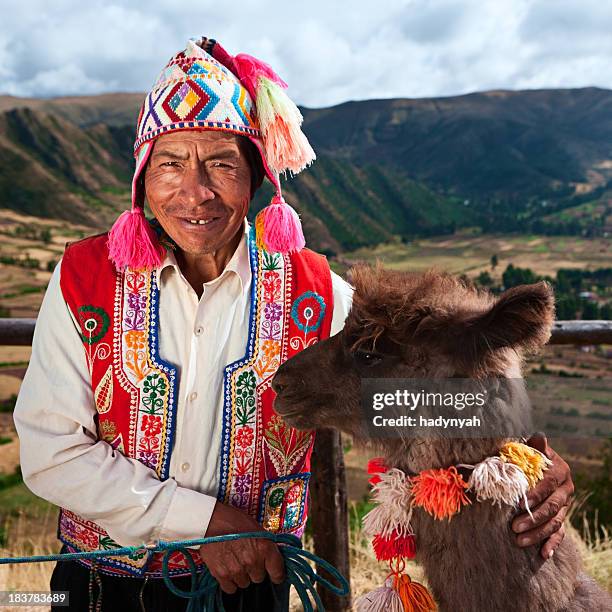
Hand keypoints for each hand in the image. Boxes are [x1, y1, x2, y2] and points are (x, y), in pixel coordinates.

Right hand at [198, 502, 284, 593]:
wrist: (210, 521)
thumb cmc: (234, 521)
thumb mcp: (256, 528)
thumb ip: (266, 545)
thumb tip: (272, 557)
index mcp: (264, 547)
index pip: (278, 573)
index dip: (277, 574)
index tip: (274, 574)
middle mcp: (252, 560)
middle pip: (259, 578)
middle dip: (255, 569)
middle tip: (246, 557)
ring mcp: (237, 569)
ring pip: (245, 583)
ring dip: (242, 575)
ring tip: (234, 560)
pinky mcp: (222, 575)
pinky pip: (231, 588)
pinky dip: (229, 581)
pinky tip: (227, 567)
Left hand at [511, 432, 573, 559]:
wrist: (538, 464)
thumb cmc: (527, 455)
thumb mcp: (529, 448)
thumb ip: (532, 445)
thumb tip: (538, 436)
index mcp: (559, 470)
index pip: (548, 484)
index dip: (535, 494)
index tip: (521, 503)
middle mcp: (566, 489)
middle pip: (552, 507)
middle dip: (533, 518)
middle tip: (514, 527)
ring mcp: (565, 505)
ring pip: (555, 522)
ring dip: (538, 533)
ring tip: (519, 541)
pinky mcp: (562, 516)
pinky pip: (560, 533)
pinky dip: (552, 544)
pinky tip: (544, 554)